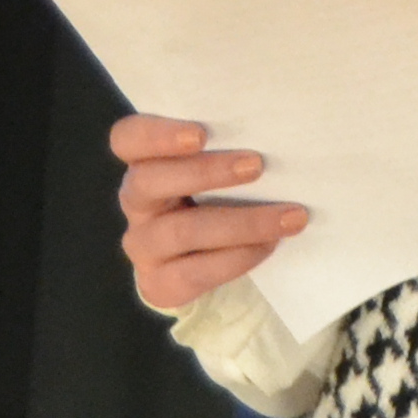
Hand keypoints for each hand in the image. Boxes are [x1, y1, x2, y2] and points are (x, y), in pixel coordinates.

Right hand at [108, 113, 306, 311]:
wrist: (207, 265)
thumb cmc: (221, 198)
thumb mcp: (218, 171)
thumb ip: (229, 149)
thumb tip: (279, 133)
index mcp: (145, 162)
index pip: (128, 138)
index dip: (156, 134)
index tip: (201, 134)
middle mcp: (137, 202)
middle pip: (147, 181)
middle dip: (204, 172)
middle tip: (256, 165)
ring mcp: (142, 246)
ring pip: (180, 231)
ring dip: (241, 222)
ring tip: (289, 216)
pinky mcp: (159, 283)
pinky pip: (194, 272)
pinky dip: (238, 258)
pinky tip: (269, 245)